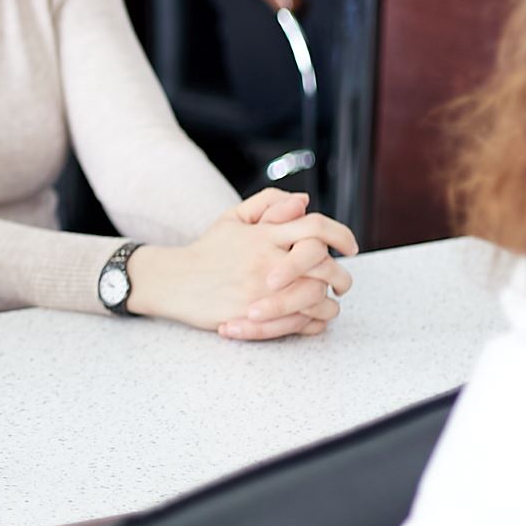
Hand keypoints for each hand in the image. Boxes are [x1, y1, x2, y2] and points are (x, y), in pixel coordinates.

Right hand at [125, 196, 356, 340]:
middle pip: (323, 266)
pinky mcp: (255, 316)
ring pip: (317, 298)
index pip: (315, 227)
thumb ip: (268, 204)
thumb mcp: (232, 219)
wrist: (174, 282)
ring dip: (328, 302)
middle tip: (342, 283)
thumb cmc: (207, 251)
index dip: (341, 235)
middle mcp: (266, 261)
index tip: (351, 247)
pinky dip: (311, 323)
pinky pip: (300, 324)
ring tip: (325, 303)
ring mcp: (261, 291)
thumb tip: (302, 201)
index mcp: (264, 235)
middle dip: (341, 276)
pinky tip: (308, 318)